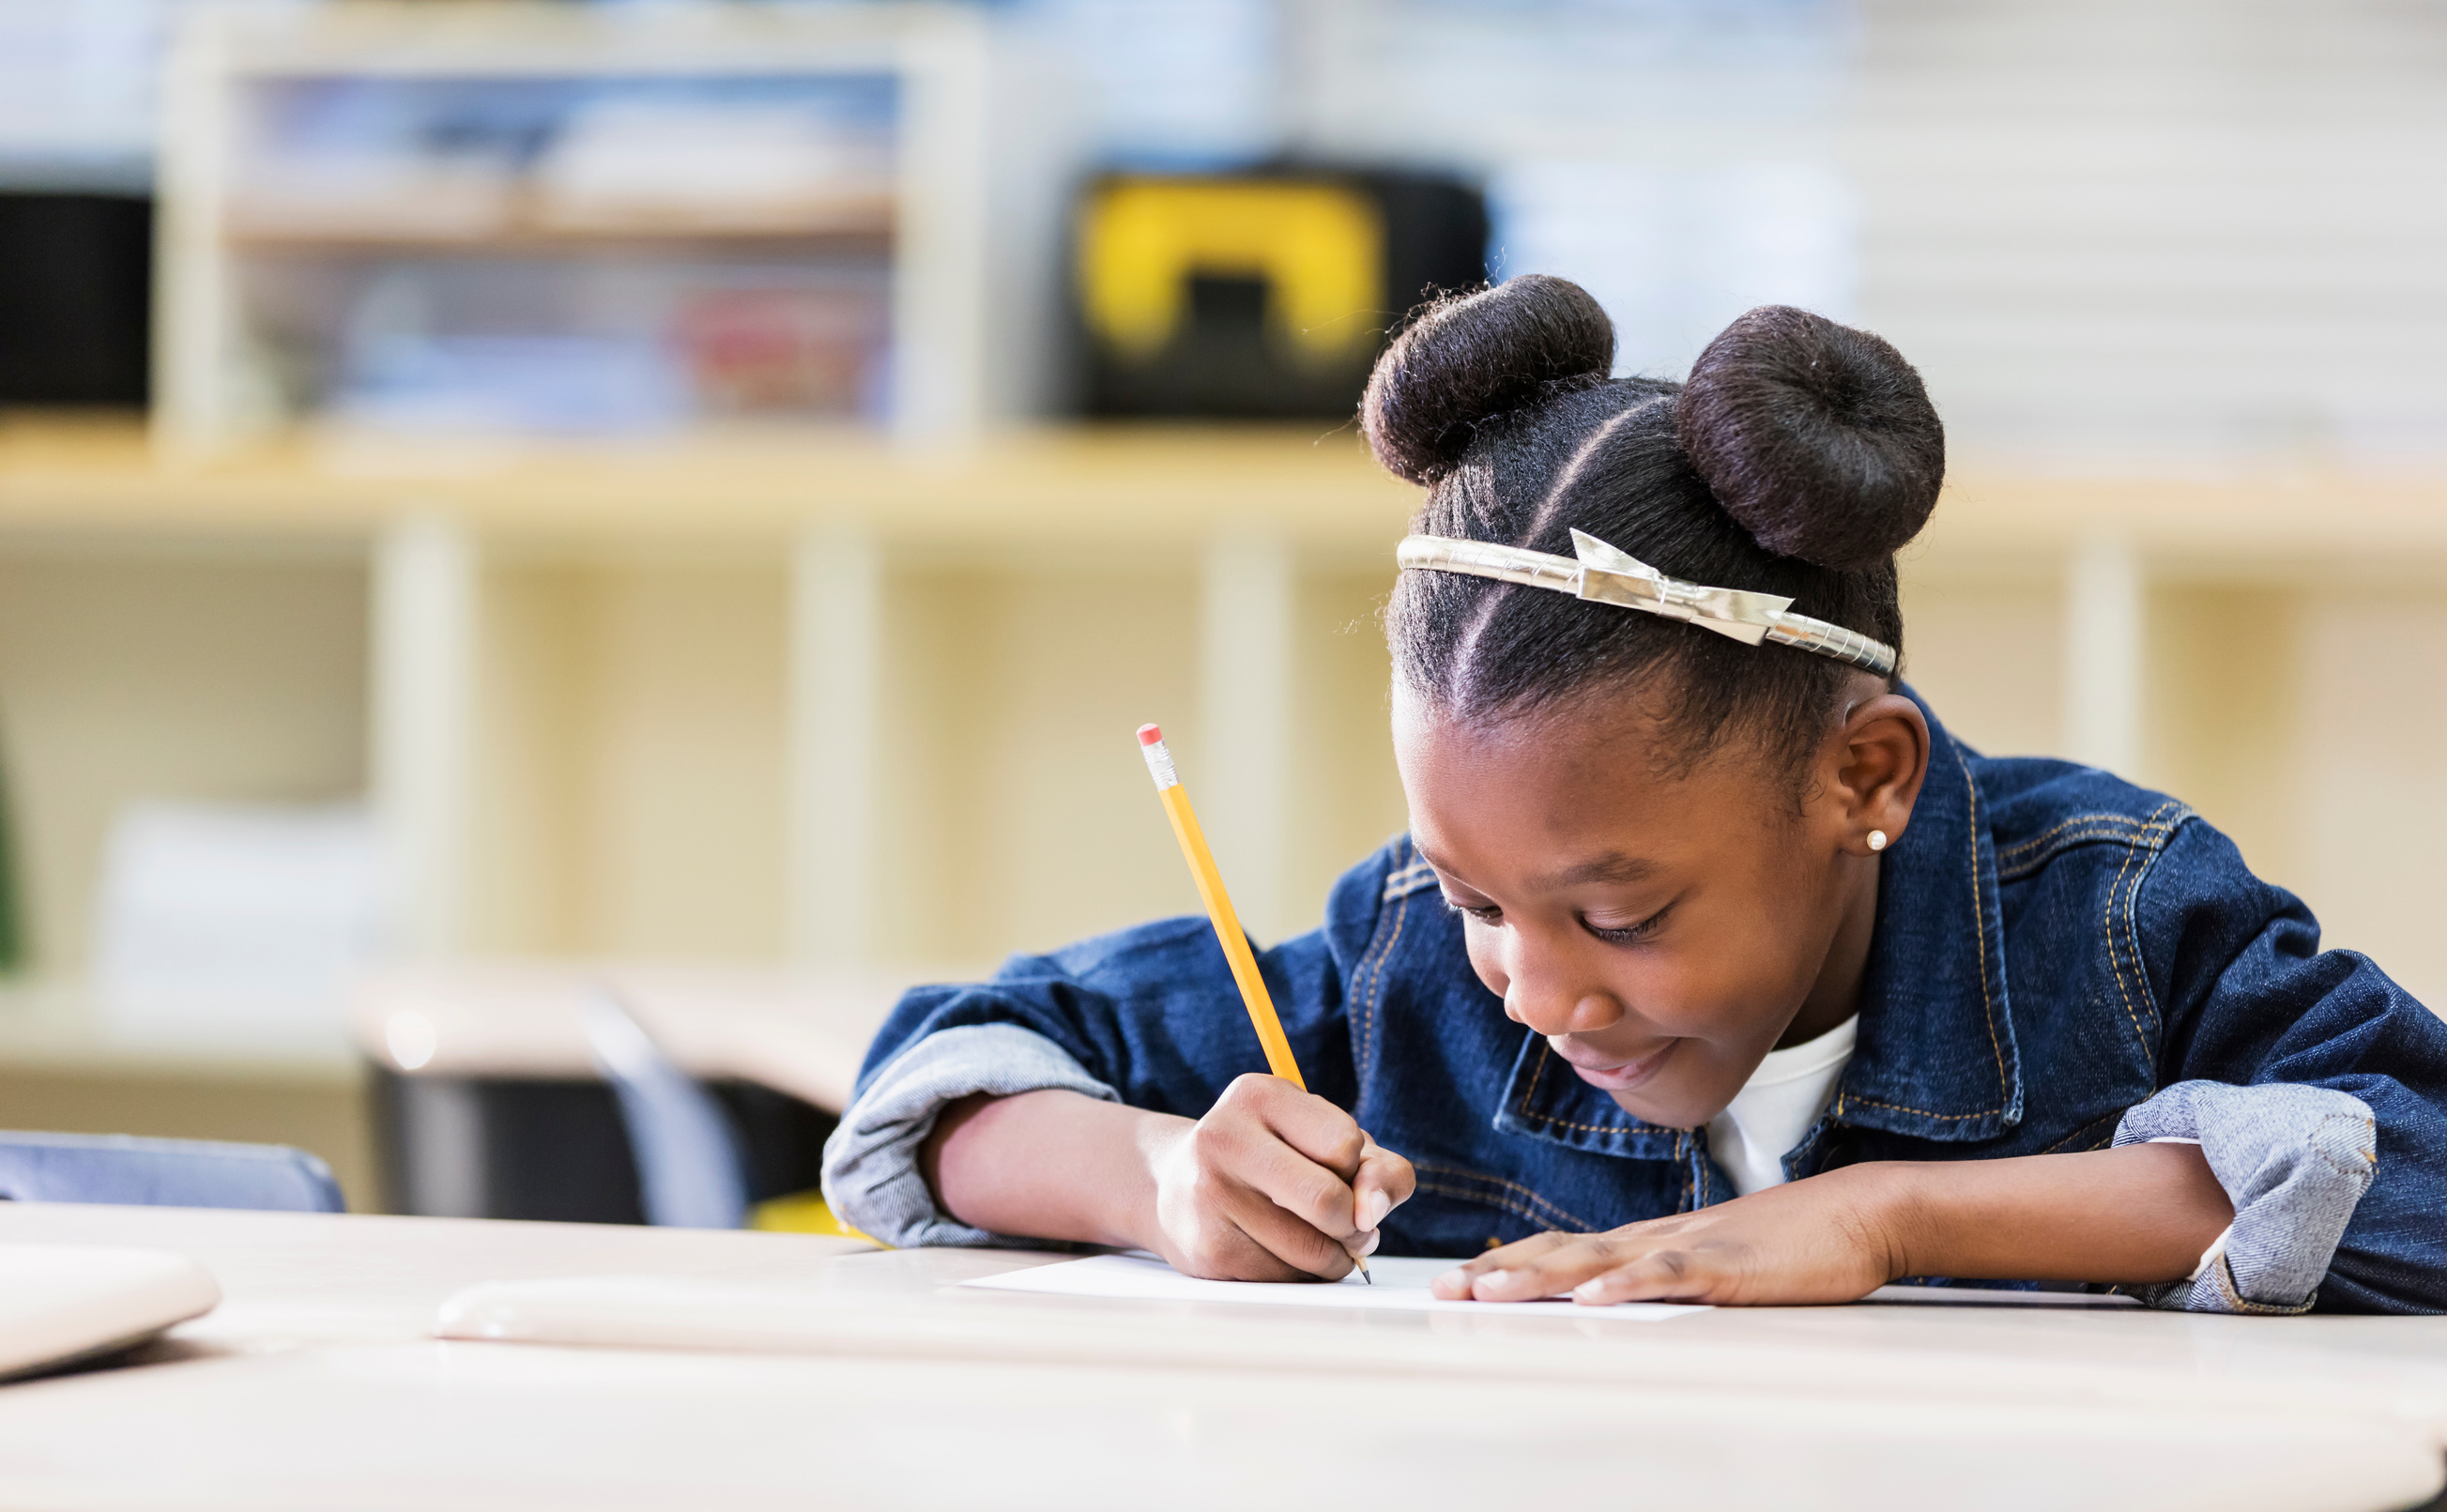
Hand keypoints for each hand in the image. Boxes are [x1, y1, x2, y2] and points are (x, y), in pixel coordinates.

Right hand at [1141, 1073, 1414, 1281]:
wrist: (1177, 1187)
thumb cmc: (1273, 1160)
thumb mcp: (1329, 1143)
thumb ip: (1380, 1170)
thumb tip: (1372, 1215)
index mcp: (1259, 1095)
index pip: (1345, 1144)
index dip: (1355, 1169)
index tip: (1336, 1171)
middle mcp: (1224, 1137)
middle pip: (1328, 1200)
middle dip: (1354, 1225)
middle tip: (1348, 1226)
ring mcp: (1209, 1195)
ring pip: (1312, 1250)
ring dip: (1332, 1257)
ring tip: (1311, 1238)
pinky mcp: (1206, 1249)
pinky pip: (1285, 1279)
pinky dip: (1299, 1275)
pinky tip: (1278, 1252)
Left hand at [1429, 1165, 1905, 1305]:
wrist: (1858, 1213)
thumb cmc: (1789, 1243)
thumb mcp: (1710, 1263)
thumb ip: (1664, 1279)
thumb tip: (1616, 1300)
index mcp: (1648, 1240)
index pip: (1561, 1249)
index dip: (1507, 1263)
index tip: (1457, 1281)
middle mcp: (1654, 1238)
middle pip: (1561, 1253)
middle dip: (1500, 1272)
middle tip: (1446, 1290)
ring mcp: (1688, 1246)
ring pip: (1599, 1261)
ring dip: (1540, 1277)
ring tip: (1491, 1291)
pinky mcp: (1728, 1264)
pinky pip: (1669, 1274)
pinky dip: (1628, 1285)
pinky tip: (1595, 1298)